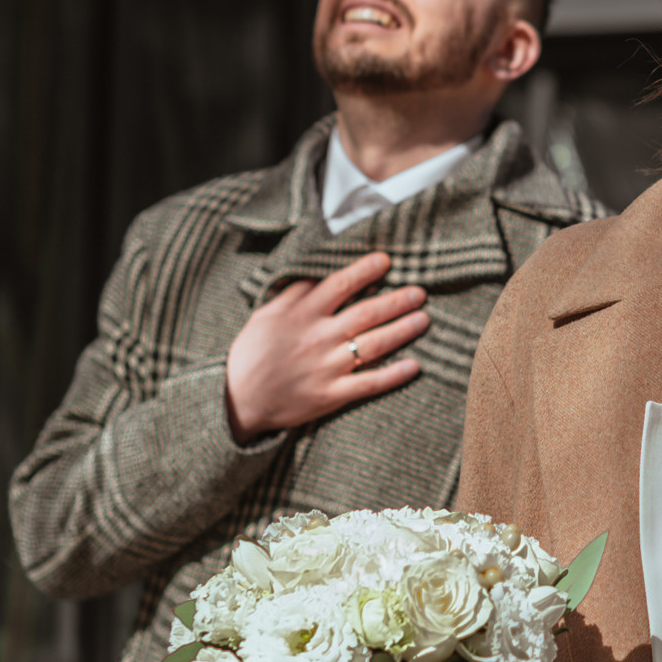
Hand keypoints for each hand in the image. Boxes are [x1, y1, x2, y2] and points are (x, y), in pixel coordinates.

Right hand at [224, 251, 428, 442]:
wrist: (237, 400)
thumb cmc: (252, 353)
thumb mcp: (266, 314)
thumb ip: (294, 294)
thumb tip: (320, 272)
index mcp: (301, 314)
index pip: (340, 285)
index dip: (365, 271)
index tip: (387, 261)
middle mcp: (318, 338)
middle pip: (366, 313)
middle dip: (396, 301)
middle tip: (420, 293)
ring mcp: (326, 368)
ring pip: (373, 345)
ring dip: (402, 331)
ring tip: (424, 319)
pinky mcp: (331, 396)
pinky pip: (368, 383)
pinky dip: (393, 375)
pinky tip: (414, 366)